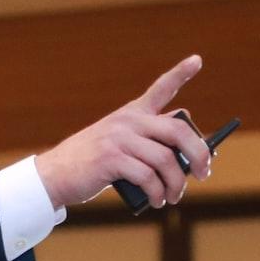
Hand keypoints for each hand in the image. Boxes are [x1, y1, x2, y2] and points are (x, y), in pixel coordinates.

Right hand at [33, 56, 210, 209]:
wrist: (55, 175)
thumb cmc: (91, 164)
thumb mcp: (117, 143)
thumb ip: (146, 143)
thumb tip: (185, 160)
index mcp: (131, 113)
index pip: (160, 88)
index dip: (181, 73)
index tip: (197, 60)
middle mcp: (128, 121)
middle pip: (178, 131)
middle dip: (199, 154)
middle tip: (204, 173)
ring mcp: (119, 139)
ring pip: (166, 160)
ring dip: (175, 184)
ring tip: (172, 197)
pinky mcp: (112, 159)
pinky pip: (148, 177)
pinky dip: (157, 193)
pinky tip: (156, 200)